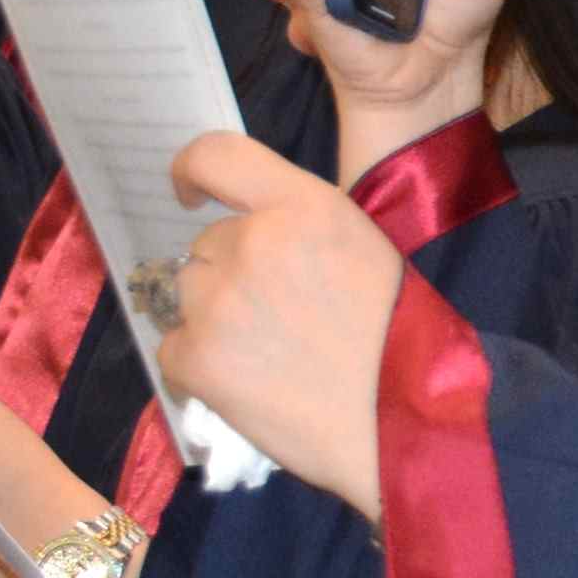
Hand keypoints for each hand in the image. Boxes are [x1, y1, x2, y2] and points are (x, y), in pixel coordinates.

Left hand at [158, 133, 404, 522]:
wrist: (402, 421)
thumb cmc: (399, 334)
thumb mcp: (364, 247)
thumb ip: (302, 224)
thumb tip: (251, 228)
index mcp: (304, 207)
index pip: (216, 156)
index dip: (191, 171)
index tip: (189, 194)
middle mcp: (253, 242)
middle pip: (208, 244)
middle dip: (232, 271)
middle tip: (279, 315)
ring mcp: (218, 302)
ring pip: (189, 294)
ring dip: (215, 317)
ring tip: (268, 353)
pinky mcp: (196, 358)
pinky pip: (174, 347)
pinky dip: (202, 364)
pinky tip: (250, 382)